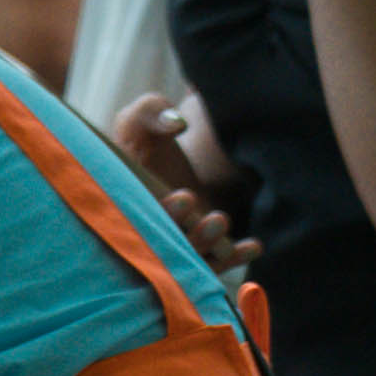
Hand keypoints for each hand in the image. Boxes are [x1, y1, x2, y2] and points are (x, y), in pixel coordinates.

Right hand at [106, 92, 261, 291]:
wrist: (174, 156)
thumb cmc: (150, 135)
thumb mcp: (142, 116)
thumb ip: (150, 111)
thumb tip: (177, 123)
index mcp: (121, 201)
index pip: (133, 219)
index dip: (160, 214)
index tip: (184, 196)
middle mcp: (145, 230)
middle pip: (162, 246)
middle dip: (186, 235)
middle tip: (209, 213)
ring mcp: (172, 244)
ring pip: (187, 260)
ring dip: (207, 247)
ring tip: (220, 219)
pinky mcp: (195, 252)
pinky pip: (213, 264)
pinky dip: (232, 257)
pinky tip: (254, 245)